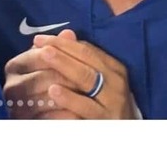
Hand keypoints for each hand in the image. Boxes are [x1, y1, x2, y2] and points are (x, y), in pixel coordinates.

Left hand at [4, 29, 136, 118]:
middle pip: (85, 63)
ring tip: (45, 61)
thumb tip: (66, 33)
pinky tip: (54, 92)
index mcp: (113, 68)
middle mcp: (115, 83)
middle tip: (41, 49)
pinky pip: (85, 109)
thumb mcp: (99, 77)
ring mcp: (111, 103)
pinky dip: (68, 99)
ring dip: (65, 70)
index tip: (40, 39)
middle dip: (61, 54)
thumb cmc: (107, 101)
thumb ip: (83, 57)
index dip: (62, 44)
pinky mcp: (105, 121)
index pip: (86, 50)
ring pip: (86, 82)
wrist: (126, 133)